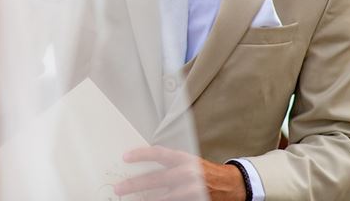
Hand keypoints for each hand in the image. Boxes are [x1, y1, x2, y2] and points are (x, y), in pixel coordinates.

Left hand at [113, 146, 245, 200]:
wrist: (230, 185)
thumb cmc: (204, 171)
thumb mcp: (188, 162)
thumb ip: (169, 165)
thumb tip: (144, 168)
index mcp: (184, 159)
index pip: (159, 154)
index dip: (141, 155)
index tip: (125, 157)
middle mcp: (187, 173)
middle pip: (155, 179)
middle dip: (134, 184)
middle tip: (119, 188)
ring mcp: (191, 190)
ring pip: (162, 197)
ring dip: (145, 200)